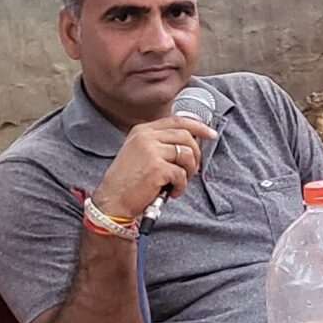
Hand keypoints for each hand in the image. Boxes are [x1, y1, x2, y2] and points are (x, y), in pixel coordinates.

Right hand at [88, 116, 217, 220]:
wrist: (111, 201)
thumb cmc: (128, 180)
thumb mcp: (139, 152)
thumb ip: (160, 142)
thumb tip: (190, 141)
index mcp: (142, 130)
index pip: (177, 121)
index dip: (198, 126)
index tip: (211, 134)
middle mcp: (146, 137)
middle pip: (186, 136)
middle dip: (196, 154)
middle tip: (192, 169)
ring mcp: (151, 151)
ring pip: (187, 154)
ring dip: (189, 171)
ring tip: (179, 182)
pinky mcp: (157, 168)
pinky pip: (182, 174)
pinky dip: (181, 186)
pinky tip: (171, 192)